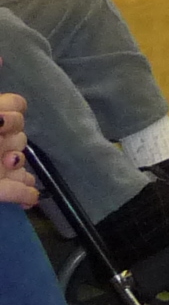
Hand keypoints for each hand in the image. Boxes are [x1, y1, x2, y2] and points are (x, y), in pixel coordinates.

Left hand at [0, 91, 28, 209]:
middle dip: (12, 138)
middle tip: (0, 143)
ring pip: (19, 161)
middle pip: (19, 133)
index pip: (15, 106)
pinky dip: (24, 193)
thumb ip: (3, 107)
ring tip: (7, 164)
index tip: (2, 120)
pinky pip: (17, 191)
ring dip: (16, 162)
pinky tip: (30, 198)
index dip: (13, 111)